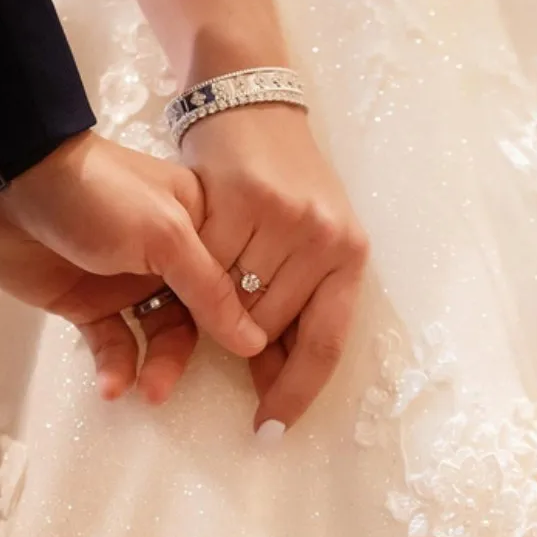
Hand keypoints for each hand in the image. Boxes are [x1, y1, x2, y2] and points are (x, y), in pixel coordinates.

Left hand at [0, 131, 266, 360]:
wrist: (6, 183)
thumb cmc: (101, 194)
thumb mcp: (168, 237)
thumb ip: (211, 291)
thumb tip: (256, 341)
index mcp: (202, 227)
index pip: (238, 281)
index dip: (249, 321)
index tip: (261, 361)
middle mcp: (172, 256)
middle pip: (201, 317)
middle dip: (198, 352)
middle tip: (196, 380)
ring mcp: (130, 281)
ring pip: (160, 335)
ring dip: (157, 365)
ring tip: (149, 391)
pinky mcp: (88, 303)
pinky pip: (113, 344)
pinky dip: (116, 367)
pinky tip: (113, 385)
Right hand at [181, 103, 368, 436]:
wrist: (255, 105)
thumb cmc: (284, 187)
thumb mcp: (309, 243)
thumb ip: (296, 306)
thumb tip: (272, 383)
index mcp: (350, 256)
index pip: (326, 344)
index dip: (295, 393)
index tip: (269, 431)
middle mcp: (327, 238)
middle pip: (269, 328)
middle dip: (241, 343)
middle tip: (220, 340)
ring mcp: (286, 217)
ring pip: (234, 300)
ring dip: (212, 308)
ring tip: (202, 292)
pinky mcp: (242, 197)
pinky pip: (205, 264)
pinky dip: (189, 273)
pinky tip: (185, 259)